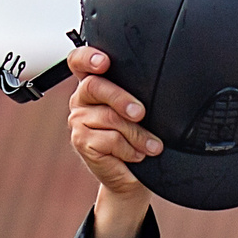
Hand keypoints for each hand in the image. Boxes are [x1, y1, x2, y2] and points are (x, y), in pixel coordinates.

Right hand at [65, 45, 160, 237]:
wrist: (133, 179)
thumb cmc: (138, 141)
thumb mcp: (140, 114)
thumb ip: (138, 95)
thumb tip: (158, 88)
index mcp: (93, 85)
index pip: (79, 61)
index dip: (88, 57)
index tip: (105, 61)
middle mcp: (81, 99)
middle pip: (95, 86)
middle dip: (122, 99)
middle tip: (140, 113)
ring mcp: (78, 120)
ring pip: (110, 117)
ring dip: (138, 134)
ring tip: (152, 146)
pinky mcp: (81, 141)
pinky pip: (110, 139)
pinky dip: (130, 150)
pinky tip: (136, 156)